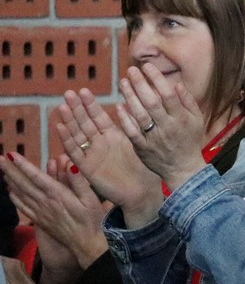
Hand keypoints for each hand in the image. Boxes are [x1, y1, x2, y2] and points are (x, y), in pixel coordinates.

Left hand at [0, 153, 108, 270]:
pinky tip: (10, 191)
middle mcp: (45, 202)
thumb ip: (79, 181)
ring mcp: (40, 211)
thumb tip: (70, 164)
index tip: (11, 154)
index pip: (36, 177)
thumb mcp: (91, 199)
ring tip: (2, 170)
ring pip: (20, 194)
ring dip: (10, 181)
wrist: (85, 244)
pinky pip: (23, 207)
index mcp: (57, 194)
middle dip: (10, 170)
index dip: (23, 165)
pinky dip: (14, 197)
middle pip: (24, 184)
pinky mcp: (39, 220)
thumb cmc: (91, 220)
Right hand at [56, 89, 161, 217]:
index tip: (83, 90)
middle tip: (68, 92)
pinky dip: (67, 140)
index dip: (91, 105)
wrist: (142, 193)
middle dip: (77, 108)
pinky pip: (76, 152)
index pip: (99, 117)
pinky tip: (60, 127)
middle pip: (85, 122)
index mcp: (113, 136)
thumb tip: (131, 103)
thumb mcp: (138, 144)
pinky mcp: (87, 168)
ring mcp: (92, 155)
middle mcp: (100, 143)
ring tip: (62, 106)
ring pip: (78, 135)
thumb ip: (133, 126)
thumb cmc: (145, 169)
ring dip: (69, 121)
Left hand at [116, 64, 208, 190]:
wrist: (183, 169)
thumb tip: (177, 84)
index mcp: (181, 119)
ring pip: (140, 115)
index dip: (157, 79)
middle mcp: (167, 127)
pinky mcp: (143, 147)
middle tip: (131, 70)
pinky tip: (119, 105)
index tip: (147, 66)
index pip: (168, 95)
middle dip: (140, 84)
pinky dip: (125, 118)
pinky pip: (132, 131)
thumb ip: (188, 102)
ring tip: (123, 82)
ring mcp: (154, 138)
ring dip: (130, 97)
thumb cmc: (190, 141)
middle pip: (152, 102)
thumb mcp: (197, 121)